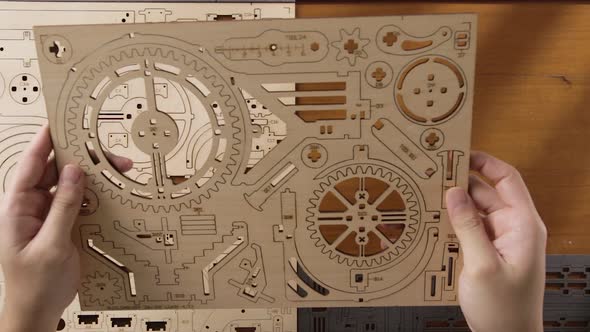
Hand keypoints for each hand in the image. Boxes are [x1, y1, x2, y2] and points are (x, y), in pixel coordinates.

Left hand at [0, 126, 131, 331]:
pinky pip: (77, 202)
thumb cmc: (33, 286)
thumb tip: (74, 173)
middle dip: (79, 159)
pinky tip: (106, 190)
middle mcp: (30, 208)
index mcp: (16, 209)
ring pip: (69, 186)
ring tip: (113, 169)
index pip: (30, 166)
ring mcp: (46, 216)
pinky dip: (93, 195)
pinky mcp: (62, 226)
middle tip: (103, 151)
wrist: (38, 312)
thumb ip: (63, 207)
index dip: (43, 142)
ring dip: (90, 177)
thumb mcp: (51, 245)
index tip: (57, 122)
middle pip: (54, 172)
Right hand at [446, 152, 545, 331]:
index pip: (507, 180)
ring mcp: (502, 240)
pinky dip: (456, 222)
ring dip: (456, 205)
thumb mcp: (482, 264)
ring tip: (431, 197)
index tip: (461, 153)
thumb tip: (455, 192)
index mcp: (523, 226)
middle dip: (462, 183)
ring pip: (477, 211)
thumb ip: (468, 225)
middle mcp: (515, 228)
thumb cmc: (504, 309)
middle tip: (434, 175)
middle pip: (487, 193)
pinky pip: (472, 228)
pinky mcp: (490, 252)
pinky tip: (438, 222)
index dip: (486, 163)